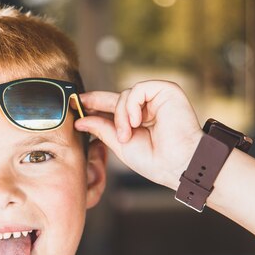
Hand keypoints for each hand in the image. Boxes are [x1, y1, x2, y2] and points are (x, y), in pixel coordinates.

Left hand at [74, 81, 203, 189]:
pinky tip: (136, 122)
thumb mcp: (120, 144)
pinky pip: (138, 89)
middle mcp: (147, 107)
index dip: (94, 103)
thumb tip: (81, 121)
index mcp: (137, 120)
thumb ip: (102, 129)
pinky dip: (132, 106)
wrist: (178, 165)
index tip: (76, 103)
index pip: (112, 107)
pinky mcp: (166, 90)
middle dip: (98, 102)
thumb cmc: (154, 160)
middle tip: (81, 105)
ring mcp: (156, 98)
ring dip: (120, 116)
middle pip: (116, 97)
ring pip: (125, 94)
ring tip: (126, 135)